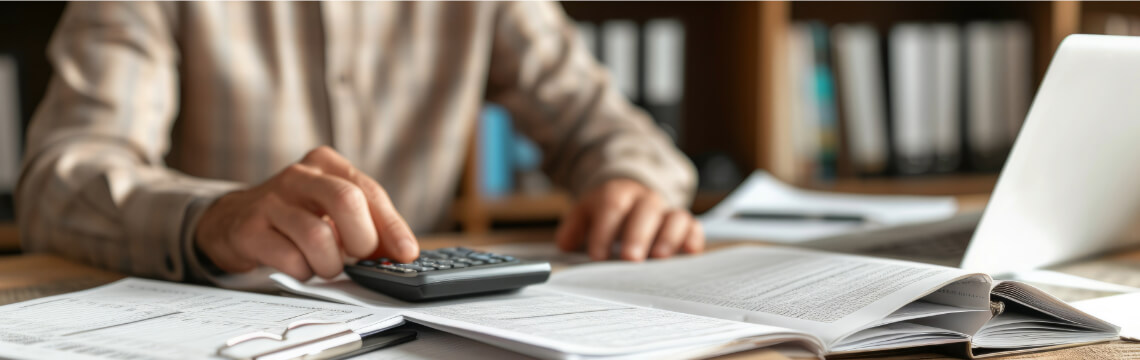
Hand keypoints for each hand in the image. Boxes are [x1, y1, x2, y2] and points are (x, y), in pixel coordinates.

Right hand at [194, 146, 418, 279]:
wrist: (232, 220)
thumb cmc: (294, 215)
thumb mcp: (332, 209)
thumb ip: (368, 224)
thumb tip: (402, 252)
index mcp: (327, 163)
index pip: (369, 191)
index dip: (392, 226)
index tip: (406, 252)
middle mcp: (299, 175)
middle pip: (346, 201)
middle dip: (362, 240)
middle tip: (358, 259)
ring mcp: (270, 200)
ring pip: (318, 236)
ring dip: (330, 263)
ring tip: (325, 265)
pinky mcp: (249, 229)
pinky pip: (290, 258)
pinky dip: (304, 272)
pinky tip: (300, 266)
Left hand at [556, 178, 703, 260]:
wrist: (631, 195)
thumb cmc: (607, 212)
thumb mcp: (585, 213)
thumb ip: (572, 228)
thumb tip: (565, 245)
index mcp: (618, 193)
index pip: (612, 206)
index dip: (604, 231)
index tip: (597, 256)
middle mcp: (645, 199)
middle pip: (645, 211)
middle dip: (637, 235)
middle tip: (630, 259)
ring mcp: (667, 211)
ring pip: (675, 217)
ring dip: (668, 237)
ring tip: (659, 258)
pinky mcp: (685, 224)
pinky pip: (694, 228)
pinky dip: (693, 239)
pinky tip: (687, 253)